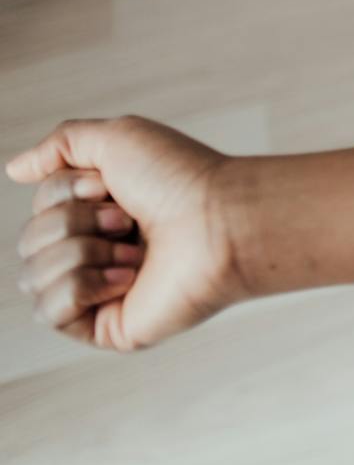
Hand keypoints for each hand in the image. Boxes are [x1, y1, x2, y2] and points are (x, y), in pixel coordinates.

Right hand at [8, 117, 245, 352]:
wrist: (222, 222)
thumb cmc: (180, 177)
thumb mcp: (116, 137)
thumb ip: (62, 144)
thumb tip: (14, 170)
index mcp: (98, 212)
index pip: (39, 207)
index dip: (66, 191)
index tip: (112, 185)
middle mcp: (96, 252)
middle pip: (28, 241)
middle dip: (73, 223)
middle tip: (128, 220)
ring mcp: (100, 292)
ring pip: (32, 277)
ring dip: (82, 253)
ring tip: (135, 252)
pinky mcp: (106, 327)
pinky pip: (49, 312)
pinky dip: (83, 286)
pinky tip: (128, 280)